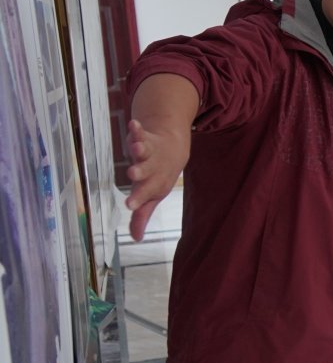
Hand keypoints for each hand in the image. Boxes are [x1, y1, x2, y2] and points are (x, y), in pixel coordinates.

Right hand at [125, 118, 189, 241]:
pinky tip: (134, 123)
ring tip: (135, 146)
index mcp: (154, 185)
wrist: (174, 148)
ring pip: (145, 151)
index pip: (145, 194)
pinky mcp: (146, 137)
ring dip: (140, 148)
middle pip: (147, 171)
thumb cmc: (159, 176)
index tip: (129, 205)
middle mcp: (153, 169)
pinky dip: (138, 128)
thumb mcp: (152, 196)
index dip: (138, 199)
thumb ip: (142, 215)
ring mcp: (150, 153)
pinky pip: (142, 132)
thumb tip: (136, 238)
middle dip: (140, 173)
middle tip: (133, 174)